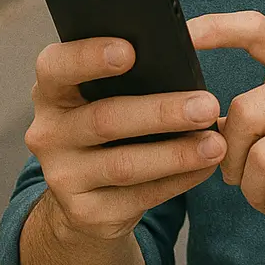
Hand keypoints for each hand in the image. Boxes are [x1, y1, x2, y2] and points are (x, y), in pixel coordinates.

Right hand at [24, 37, 227, 242]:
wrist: (84, 192)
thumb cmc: (109, 120)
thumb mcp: (104, 94)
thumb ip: (130, 75)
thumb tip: (183, 61)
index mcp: (52, 90)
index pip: (55, 66)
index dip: (89, 57)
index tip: (130, 51)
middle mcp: (49, 132)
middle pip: (104, 119)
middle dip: (161, 112)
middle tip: (206, 104)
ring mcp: (62, 177)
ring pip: (125, 165)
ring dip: (177, 154)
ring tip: (215, 144)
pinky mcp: (85, 213)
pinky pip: (139, 196)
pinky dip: (178, 180)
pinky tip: (205, 166)